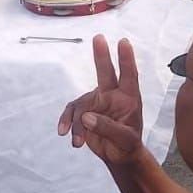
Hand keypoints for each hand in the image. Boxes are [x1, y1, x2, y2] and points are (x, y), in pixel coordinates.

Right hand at [58, 36, 144, 170]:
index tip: (124, 42)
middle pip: (106, 73)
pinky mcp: (84, 111)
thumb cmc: (127, 144)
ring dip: (77, 123)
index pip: (129, 76)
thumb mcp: (124, 139)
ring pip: (82, 104)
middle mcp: (112, 95)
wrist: (117, 155)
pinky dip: (67, 122)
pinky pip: (71, 112)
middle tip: (98, 37)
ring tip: (77, 142)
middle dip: (101, 56)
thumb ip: (108, 128)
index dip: (126, 59)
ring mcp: (97, 101)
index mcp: (129, 99)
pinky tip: (64, 132)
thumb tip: (87, 117)